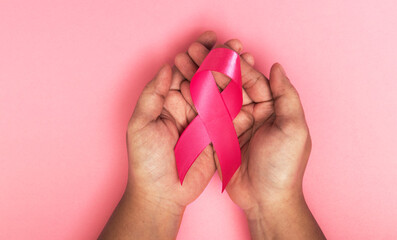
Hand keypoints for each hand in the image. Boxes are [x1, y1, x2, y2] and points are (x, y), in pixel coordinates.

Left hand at [100, 32, 241, 238]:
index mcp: (166, 101)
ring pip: (219, 93)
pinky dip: (239, 100)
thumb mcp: (141, 125)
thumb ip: (153, 95)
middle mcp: (185, 108)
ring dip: (232, 75)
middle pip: (204, 78)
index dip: (196, 54)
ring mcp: (202, 121)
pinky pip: (228, 115)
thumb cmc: (145, 162)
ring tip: (246, 58)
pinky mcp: (216, 136)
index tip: (210, 39)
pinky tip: (251, 84)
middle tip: (234, 44)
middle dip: (219, 60)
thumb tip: (166, 67)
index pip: (183, 71)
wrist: (161, 194)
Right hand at [176, 31, 323, 238]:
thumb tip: (277, 67)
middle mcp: (251, 114)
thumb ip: (286, 96)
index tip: (218, 52)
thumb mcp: (293, 129)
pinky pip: (206, 118)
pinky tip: (181, 89)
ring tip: (183, 64)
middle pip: (230, 86)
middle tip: (195, 51)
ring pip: (215, 98)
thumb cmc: (284, 167)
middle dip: (213, 69)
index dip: (235, 66)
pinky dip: (194, 103)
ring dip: (200, 81)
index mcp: (271, 108)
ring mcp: (233, 126)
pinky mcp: (218, 138)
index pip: (252, 81)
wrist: (266, 200)